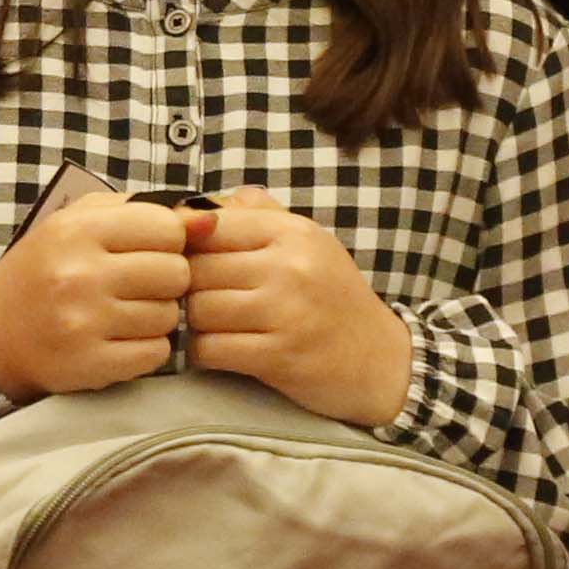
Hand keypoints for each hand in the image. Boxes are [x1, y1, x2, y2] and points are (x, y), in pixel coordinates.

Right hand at [0, 195, 195, 402]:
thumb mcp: (80, 226)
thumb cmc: (45, 272)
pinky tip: (122, 340)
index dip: (168, 241)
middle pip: (176, 273)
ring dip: (158, 317)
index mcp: (78, 230)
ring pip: (170, 316)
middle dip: (167, 280)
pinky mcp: (90, 364)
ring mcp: (85, 322)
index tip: (148, 251)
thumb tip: (210, 219)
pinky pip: (156, 353)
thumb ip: (144, 213)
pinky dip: (148, 349)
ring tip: (126, 314)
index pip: (168, 228)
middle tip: (139, 286)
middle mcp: (80, 274)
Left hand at [182, 189, 415, 430]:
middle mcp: (290, 266)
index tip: (193, 265)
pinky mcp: (278, 356)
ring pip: (198, 310)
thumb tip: (193, 208)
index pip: (210, 226)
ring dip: (196, 324)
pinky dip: (205, 353)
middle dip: (188, 289)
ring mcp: (285, 312)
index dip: (189, 247)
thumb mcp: (307, 243)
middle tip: (200, 300)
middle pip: (196, 269)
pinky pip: (209, 349)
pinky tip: (221, 351)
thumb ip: (256, 215)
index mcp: (292, 231)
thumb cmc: (333, 299)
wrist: (380, 360)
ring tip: (214, 326)